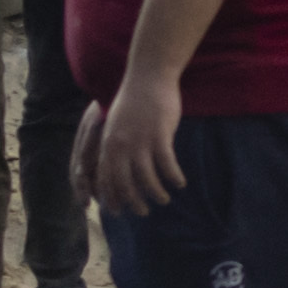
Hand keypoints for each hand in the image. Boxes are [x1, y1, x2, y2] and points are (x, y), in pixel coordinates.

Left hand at [87, 66, 192, 212]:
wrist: (148, 76)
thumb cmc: (134, 100)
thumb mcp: (115, 124)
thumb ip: (115, 145)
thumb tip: (118, 167)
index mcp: (108, 144)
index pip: (107, 179)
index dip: (112, 198)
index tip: (119, 211)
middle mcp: (121, 146)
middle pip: (125, 185)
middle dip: (134, 203)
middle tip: (144, 211)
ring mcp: (141, 141)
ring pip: (147, 179)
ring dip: (156, 194)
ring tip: (164, 199)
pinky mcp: (160, 135)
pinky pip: (167, 165)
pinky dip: (173, 178)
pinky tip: (180, 183)